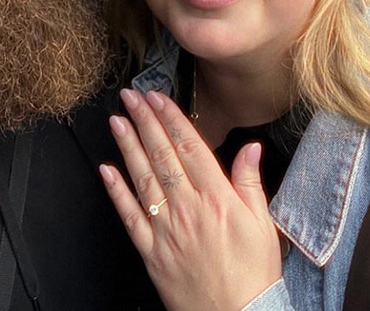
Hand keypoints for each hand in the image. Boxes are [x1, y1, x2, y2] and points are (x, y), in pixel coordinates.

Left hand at [99, 89, 281, 310]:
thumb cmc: (253, 273)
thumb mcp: (263, 223)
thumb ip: (251, 181)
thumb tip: (251, 147)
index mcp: (217, 198)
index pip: (189, 146)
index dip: (170, 118)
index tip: (157, 97)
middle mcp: (188, 208)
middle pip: (162, 155)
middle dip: (144, 121)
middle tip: (130, 97)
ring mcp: (167, 229)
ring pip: (143, 178)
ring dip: (127, 146)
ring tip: (117, 120)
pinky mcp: (152, 251)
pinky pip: (130, 216)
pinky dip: (116, 191)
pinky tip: (106, 170)